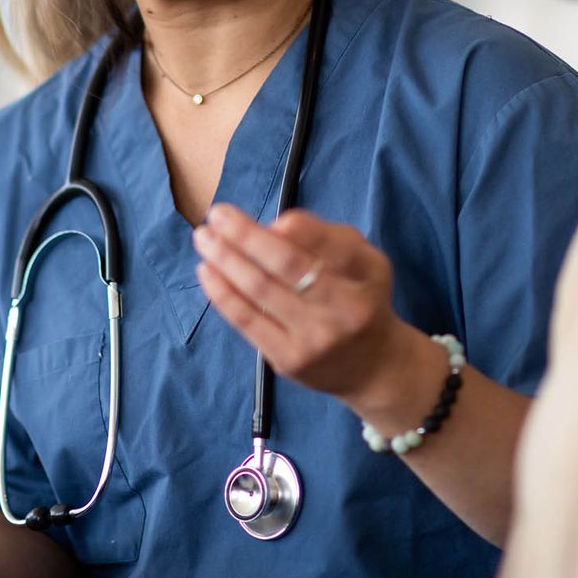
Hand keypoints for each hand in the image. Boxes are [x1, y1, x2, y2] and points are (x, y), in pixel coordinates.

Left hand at [194, 205, 434, 412]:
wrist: (373, 366)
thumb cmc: (364, 298)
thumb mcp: (365, 259)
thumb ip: (325, 237)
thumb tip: (276, 226)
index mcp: (362, 281)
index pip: (320, 245)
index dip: (285, 226)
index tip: (255, 211)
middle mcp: (340, 312)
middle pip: (284, 266)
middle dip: (244, 236)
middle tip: (215, 214)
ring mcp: (312, 340)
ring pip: (260, 292)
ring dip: (226, 260)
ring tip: (204, 238)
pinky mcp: (287, 361)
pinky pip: (248, 322)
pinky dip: (223, 294)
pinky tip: (207, 272)